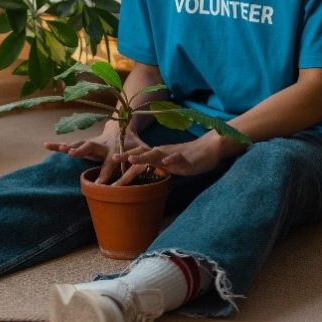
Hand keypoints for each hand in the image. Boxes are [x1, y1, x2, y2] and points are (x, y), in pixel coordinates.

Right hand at [44, 124, 148, 184]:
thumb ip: (148, 158)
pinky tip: (46, 144)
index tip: (102, 184)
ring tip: (58, 148)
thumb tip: (165, 170)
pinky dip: (58, 145)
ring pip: (79, 143)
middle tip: (72, 152)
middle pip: (91, 147)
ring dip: (69, 145)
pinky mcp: (84, 144)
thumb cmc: (132, 143)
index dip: (108, 172)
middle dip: (82, 149)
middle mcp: (101, 145)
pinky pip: (70, 144)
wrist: (121, 125)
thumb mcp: (142, 149)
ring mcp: (92, 143)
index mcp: (114, 149)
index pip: (111, 162)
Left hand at [116, 131, 240, 177]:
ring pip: (156, 154)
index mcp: (158, 155)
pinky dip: (171, 160)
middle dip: (127, 158)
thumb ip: (158, 167)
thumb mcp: (171, 165)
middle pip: (142, 154)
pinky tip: (165, 162)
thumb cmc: (190, 157)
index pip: (138, 157)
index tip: (110, 165)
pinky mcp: (186, 157)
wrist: (210, 147)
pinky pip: (178, 158)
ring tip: (132, 158)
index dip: (124, 161)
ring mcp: (174, 154)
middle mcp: (163, 153)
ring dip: (144, 156)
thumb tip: (146, 174)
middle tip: (112, 160)